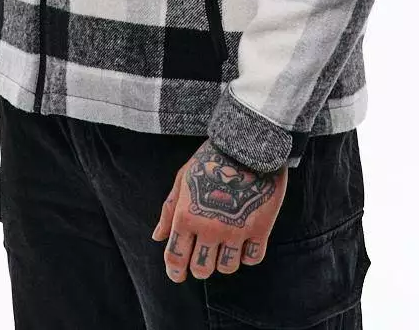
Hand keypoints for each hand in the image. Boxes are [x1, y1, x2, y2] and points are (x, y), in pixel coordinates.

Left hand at [151, 139, 286, 280]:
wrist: (247, 144)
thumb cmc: (211, 158)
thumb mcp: (183, 178)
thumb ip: (170, 209)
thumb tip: (158, 237)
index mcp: (186, 215)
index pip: (175, 258)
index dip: (174, 271)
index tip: (177, 275)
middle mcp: (209, 228)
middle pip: (202, 269)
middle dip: (200, 267)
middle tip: (204, 256)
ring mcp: (236, 231)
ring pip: (227, 267)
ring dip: (224, 260)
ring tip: (224, 244)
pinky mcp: (260, 229)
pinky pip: (252, 259)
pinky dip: (247, 255)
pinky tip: (244, 241)